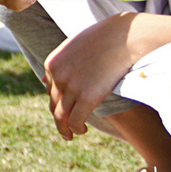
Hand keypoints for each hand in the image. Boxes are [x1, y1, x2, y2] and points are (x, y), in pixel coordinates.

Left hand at [44, 13, 140, 139]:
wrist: (125, 36)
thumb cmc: (104, 39)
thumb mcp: (74, 47)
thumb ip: (60, 64)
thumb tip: (45, 80)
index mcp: (52, 62)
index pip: (50, 89)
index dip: (58, 102)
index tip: (66, 109)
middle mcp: (58, 75)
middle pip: (54, 104)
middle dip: (59, 118)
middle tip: (65, 130)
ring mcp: (71, 86)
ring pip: (61, 116)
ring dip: (65, 128)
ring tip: (71, 134)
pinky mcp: (88, 97)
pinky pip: (75, 120)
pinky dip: (76, 128)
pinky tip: (82, 130)